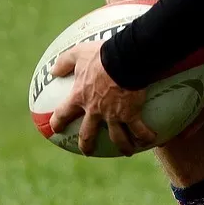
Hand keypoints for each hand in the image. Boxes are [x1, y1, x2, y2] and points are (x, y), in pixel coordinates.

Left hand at [50, 42, 155, 156]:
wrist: (125, 59)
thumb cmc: (101, 55)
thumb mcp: (78, 53)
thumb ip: (64, 62)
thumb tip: (52, 70)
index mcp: (80, 96)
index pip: (63, 113)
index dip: (58, 122)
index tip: (56, 128)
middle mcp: (95, 110)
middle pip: (87, 134)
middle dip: (86, 145)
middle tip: (88, 151)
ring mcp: (114, 115)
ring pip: (116, 137)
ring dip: (121, 146)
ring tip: (127, 151)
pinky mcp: (131, 114)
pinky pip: (139, 129)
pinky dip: (145, 136)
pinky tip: (151, 139)